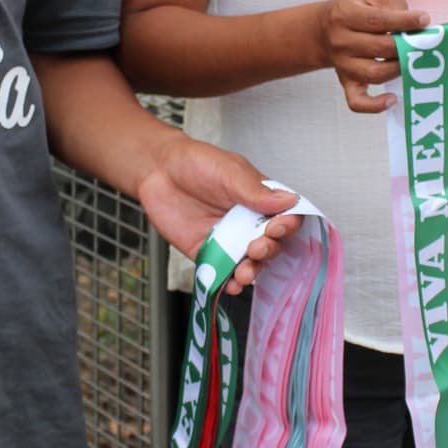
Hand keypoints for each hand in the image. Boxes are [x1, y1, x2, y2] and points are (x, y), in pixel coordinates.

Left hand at [136, 134, 299, 291]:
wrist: (157, 170)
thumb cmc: (195, 162)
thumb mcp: (228, 171)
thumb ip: (256, 191)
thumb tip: (289, 201)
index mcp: (260, 200)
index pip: (285, 217)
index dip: (287, 226)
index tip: (278, 228)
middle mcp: (247, 222)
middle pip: (271, 244)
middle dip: (269, 250)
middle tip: (257, 247)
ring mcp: (229, 239)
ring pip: (250, 263)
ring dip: (252, 271)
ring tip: (245, 272)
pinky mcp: (208, 253)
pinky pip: (222, 272)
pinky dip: (228, 283)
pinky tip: (230, 284)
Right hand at [317, 0, 428, 113]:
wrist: (320, 32)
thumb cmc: (349, 14)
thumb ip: (391, 5)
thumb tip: (415, 22)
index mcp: (345, 15)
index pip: (379, 20)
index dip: (404, 22)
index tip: (424, 20)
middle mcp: (341, 41)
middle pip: (380, 47)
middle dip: (407, 46)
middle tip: (423, 42)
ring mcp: (342, 65)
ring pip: (375, 73)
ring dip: (399, 69)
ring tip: (412, 61)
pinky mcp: (346, 82)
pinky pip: (357, 102)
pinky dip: (375, 105)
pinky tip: (392, 99)